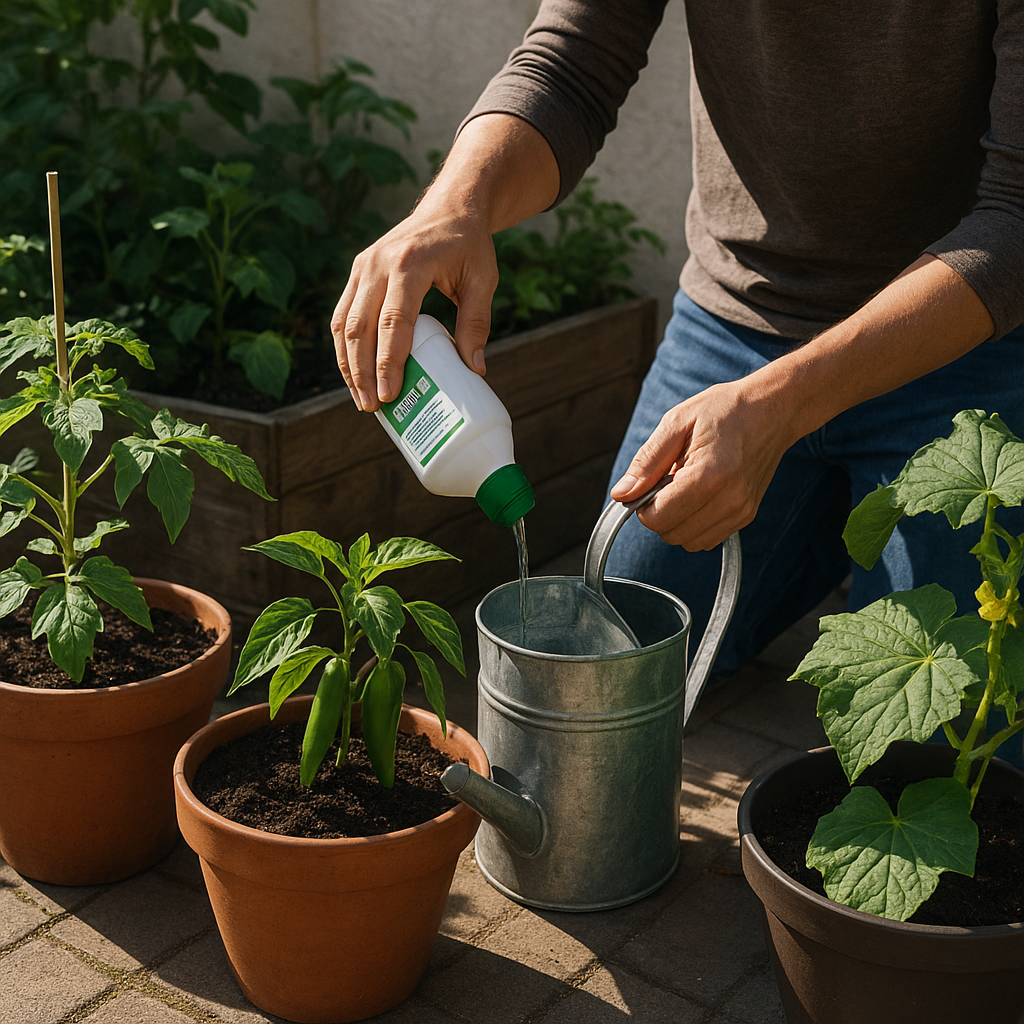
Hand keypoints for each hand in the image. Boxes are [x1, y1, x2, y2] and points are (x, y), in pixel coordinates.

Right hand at [330, 113, 559, 412]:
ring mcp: (363, 267)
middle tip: (372, 407)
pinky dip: (345, 347)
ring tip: (361, 399)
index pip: (394, 322)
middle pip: (360, 328)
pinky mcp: (358, 272)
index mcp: (410, 264)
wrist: (450, 206)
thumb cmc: (469, 245)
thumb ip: (477, 323)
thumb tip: (474, 369)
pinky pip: (343, 315)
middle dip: (363, 372)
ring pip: (344, 324)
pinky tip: (354, 373)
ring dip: (349, 365)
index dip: (389, 362)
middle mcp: (378, 264)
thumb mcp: (483, 280)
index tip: (390, 394)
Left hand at [610, 380, 790, 550]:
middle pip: (671, 534)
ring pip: (689, 542)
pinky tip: (700, 495)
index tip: (650, 482)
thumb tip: (621, 494)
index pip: (657, 518)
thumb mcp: (676, 423)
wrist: (772, 410)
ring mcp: (741, 511)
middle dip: (659, 513)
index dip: (642, 504)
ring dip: (677, 521)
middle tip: (669, 481)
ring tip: (686, 486)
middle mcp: (729, 500)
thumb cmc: (724, 410)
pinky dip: (695, 524)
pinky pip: (707, 539)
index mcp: (708, 475)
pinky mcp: (747, 516)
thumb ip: (647, 463)